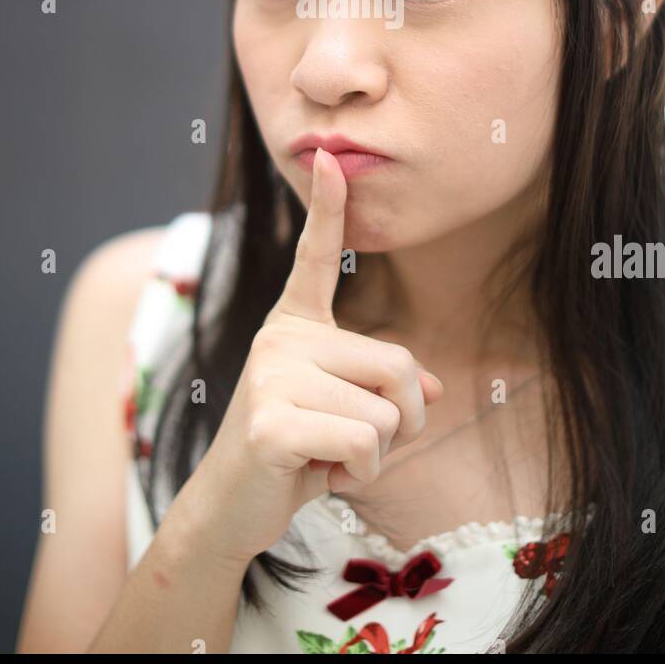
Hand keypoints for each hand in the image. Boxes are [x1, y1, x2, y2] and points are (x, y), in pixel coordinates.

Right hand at [190, 147, 443, 563]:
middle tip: (357, 445)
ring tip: (325, 458)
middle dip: (403, 421)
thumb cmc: (296, 453)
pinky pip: (364, 443)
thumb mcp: (346, 413)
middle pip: (399, 365)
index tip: (328, 156)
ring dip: (376, 454)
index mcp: (296, 325)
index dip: (326, 206)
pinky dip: (358, 474)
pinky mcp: (272, 422)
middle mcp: (281, 338)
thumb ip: (386, 391)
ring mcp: (272, 376)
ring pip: (386, 413)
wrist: (232, 507)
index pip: (315, 256)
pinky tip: (317, 476)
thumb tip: (432, 389)